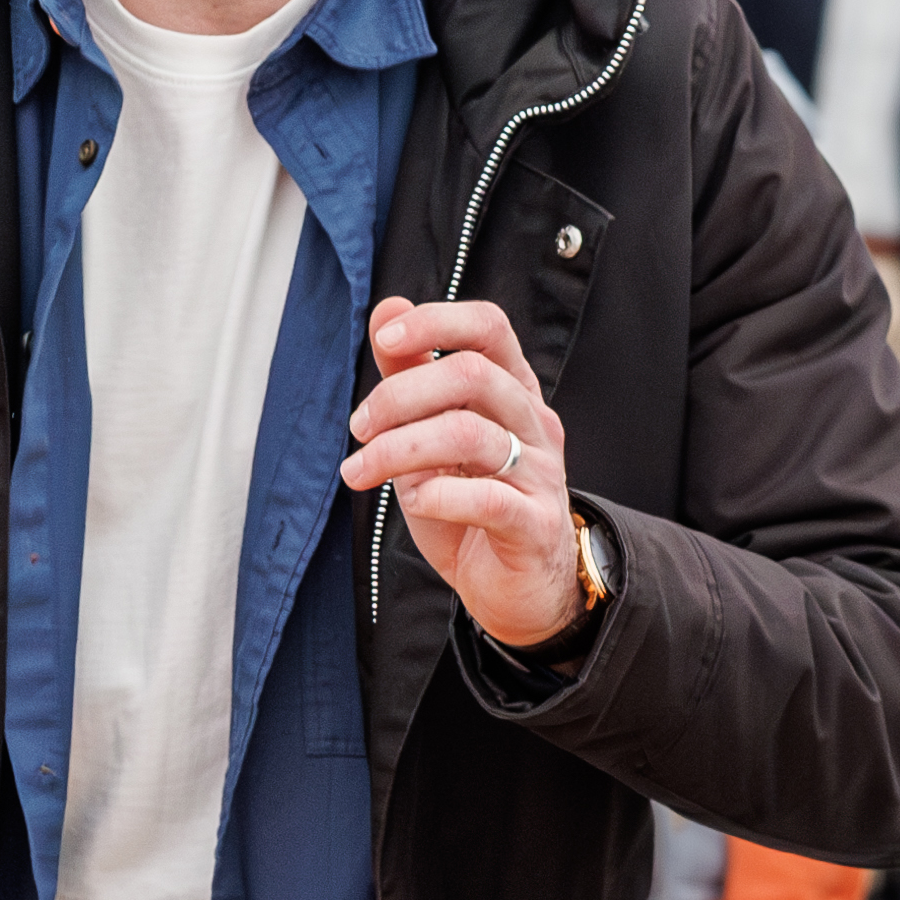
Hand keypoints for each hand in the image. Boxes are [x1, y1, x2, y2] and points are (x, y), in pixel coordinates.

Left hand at [343, 298, 586, 647]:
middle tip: (359, 427)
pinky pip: (488, 500)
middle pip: (472, 375)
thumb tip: (387, 309)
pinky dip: (438, 496)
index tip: (383, 341)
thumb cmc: (472, 507)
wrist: (516, 589)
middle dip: (398, 395)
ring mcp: (540, 474)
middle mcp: (535, 424)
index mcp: (513, 392)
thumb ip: (411, 374)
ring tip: (361, 470)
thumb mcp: (431, 435)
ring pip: (470, 434)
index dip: (435, 321)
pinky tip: (411, 501)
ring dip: (398, 448)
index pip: (489, 328)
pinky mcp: (535, 526)